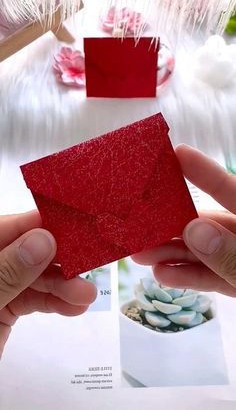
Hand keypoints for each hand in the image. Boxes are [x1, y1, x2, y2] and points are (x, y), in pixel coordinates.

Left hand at [0, 211, 96, 356]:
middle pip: (27, 252)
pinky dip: (54, 303)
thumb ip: (6, 271)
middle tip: (86, 270)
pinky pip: (32, 299)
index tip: (75, 228)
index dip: (42, 225)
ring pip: (33, 277)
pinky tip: (73, 307)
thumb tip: (42, 240)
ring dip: (62, 286)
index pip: (9, 227)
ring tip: (85, 296)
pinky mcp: (3, 308)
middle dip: (58, 262)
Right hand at [132, 144, 235, 296]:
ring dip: (171, 254)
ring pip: (203, 252)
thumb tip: (193, 230)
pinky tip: (162, 274)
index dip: (203, 171)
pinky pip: (211, 277)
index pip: (228, 189)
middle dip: (171, 225)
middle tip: (137, 226)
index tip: (177, 154)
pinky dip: (188, 277)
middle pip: (205, 224)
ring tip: (140, 255)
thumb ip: (231, 255)